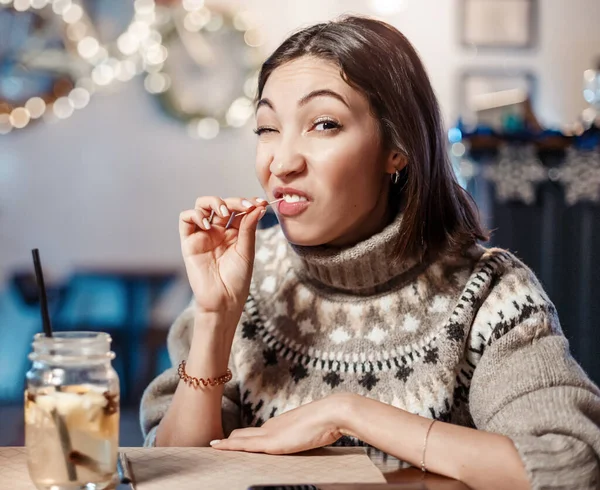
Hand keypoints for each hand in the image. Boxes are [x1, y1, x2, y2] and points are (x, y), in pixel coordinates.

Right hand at [179, 196, 267, 315]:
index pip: (238, 210)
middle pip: (221, 204)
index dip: (247, 203)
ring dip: (213, 202)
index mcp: (233, 233)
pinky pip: (186, 219)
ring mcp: (203, 235)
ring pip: (201, 206)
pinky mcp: (189, 242)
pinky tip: (208, 225)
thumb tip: (258, 206)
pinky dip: (195, 215)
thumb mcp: (246, 251)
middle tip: (245, 206)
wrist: (224, 301)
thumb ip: (248, 227)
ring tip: (223, 212)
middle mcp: (217, 231)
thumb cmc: (237, 280)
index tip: (261, 203)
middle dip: (234, 201)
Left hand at [210, 395, 352, 453]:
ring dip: (226, 444)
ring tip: (211, 448)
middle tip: (214, 446)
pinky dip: (228, 447)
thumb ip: (307, 433)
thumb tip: (313, 435)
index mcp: (280, 424)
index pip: (255, 432)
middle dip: (230, 441)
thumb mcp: (314, 429)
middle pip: (243, 434)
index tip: (232, 441)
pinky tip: (216, 448)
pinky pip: (242, 445)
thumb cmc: (328, 420)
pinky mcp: (270, 442)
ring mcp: (269, 433)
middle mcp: (271, 426)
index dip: (242, 437)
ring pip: (239, 438)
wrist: (332, 413)